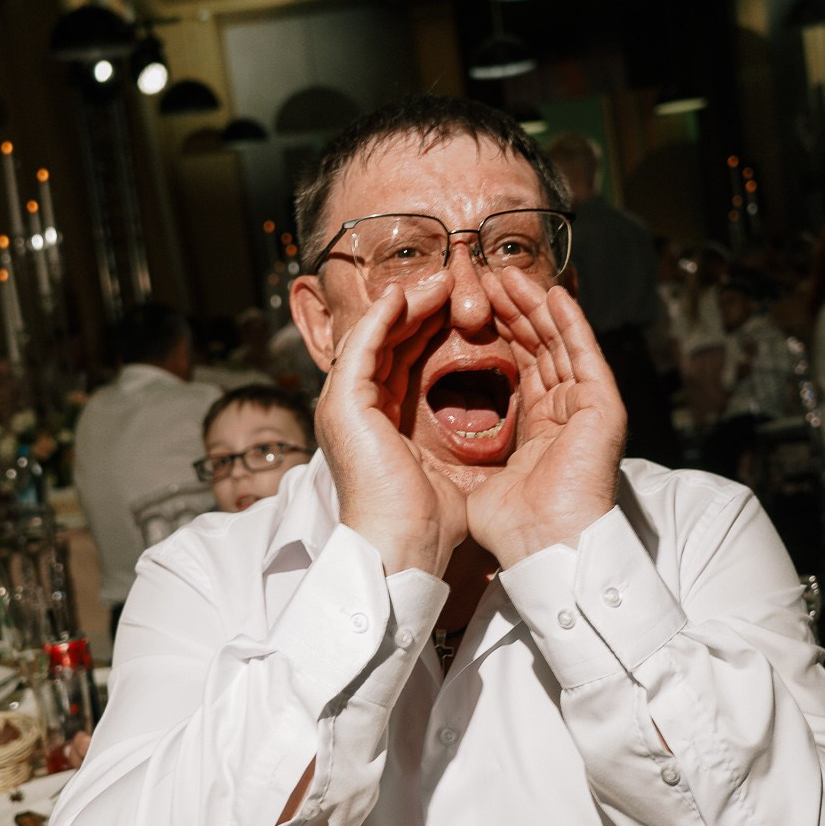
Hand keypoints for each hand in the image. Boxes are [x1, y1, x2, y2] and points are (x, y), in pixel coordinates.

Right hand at [318, 280, 468, 575]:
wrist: (404, 545)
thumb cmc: (427, 521)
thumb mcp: (444, 467)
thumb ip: (448, 442)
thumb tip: (481, 438)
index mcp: (374, 422)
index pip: (399, 361)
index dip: (426, 330)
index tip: (457, 309)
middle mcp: (353, 409)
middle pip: (384, 342)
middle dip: (417, 309)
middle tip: (450, 281)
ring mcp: (343, 405)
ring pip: (373, 336)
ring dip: (405, 304)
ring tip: (438, 280)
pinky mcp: (344, 403)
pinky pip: (363, 346)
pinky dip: (383, 317)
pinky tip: (405, 295)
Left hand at [472, 273, 626, 566]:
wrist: (537, 546)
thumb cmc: (509, 525)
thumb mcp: (472, 473)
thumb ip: (461, 447)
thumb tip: (429, 437)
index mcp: (539, 429)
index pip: (519, 367)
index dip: (497, 334)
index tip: (468, 306)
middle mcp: (565, 414)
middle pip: (539, 348)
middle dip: (513, 311)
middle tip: (486, 278)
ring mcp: (586, 409)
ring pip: (560, 343)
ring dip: (535, 306)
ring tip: (509, 274)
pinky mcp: (602, 407)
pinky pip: (585, 353)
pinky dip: (570, 322)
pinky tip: (552, 294)